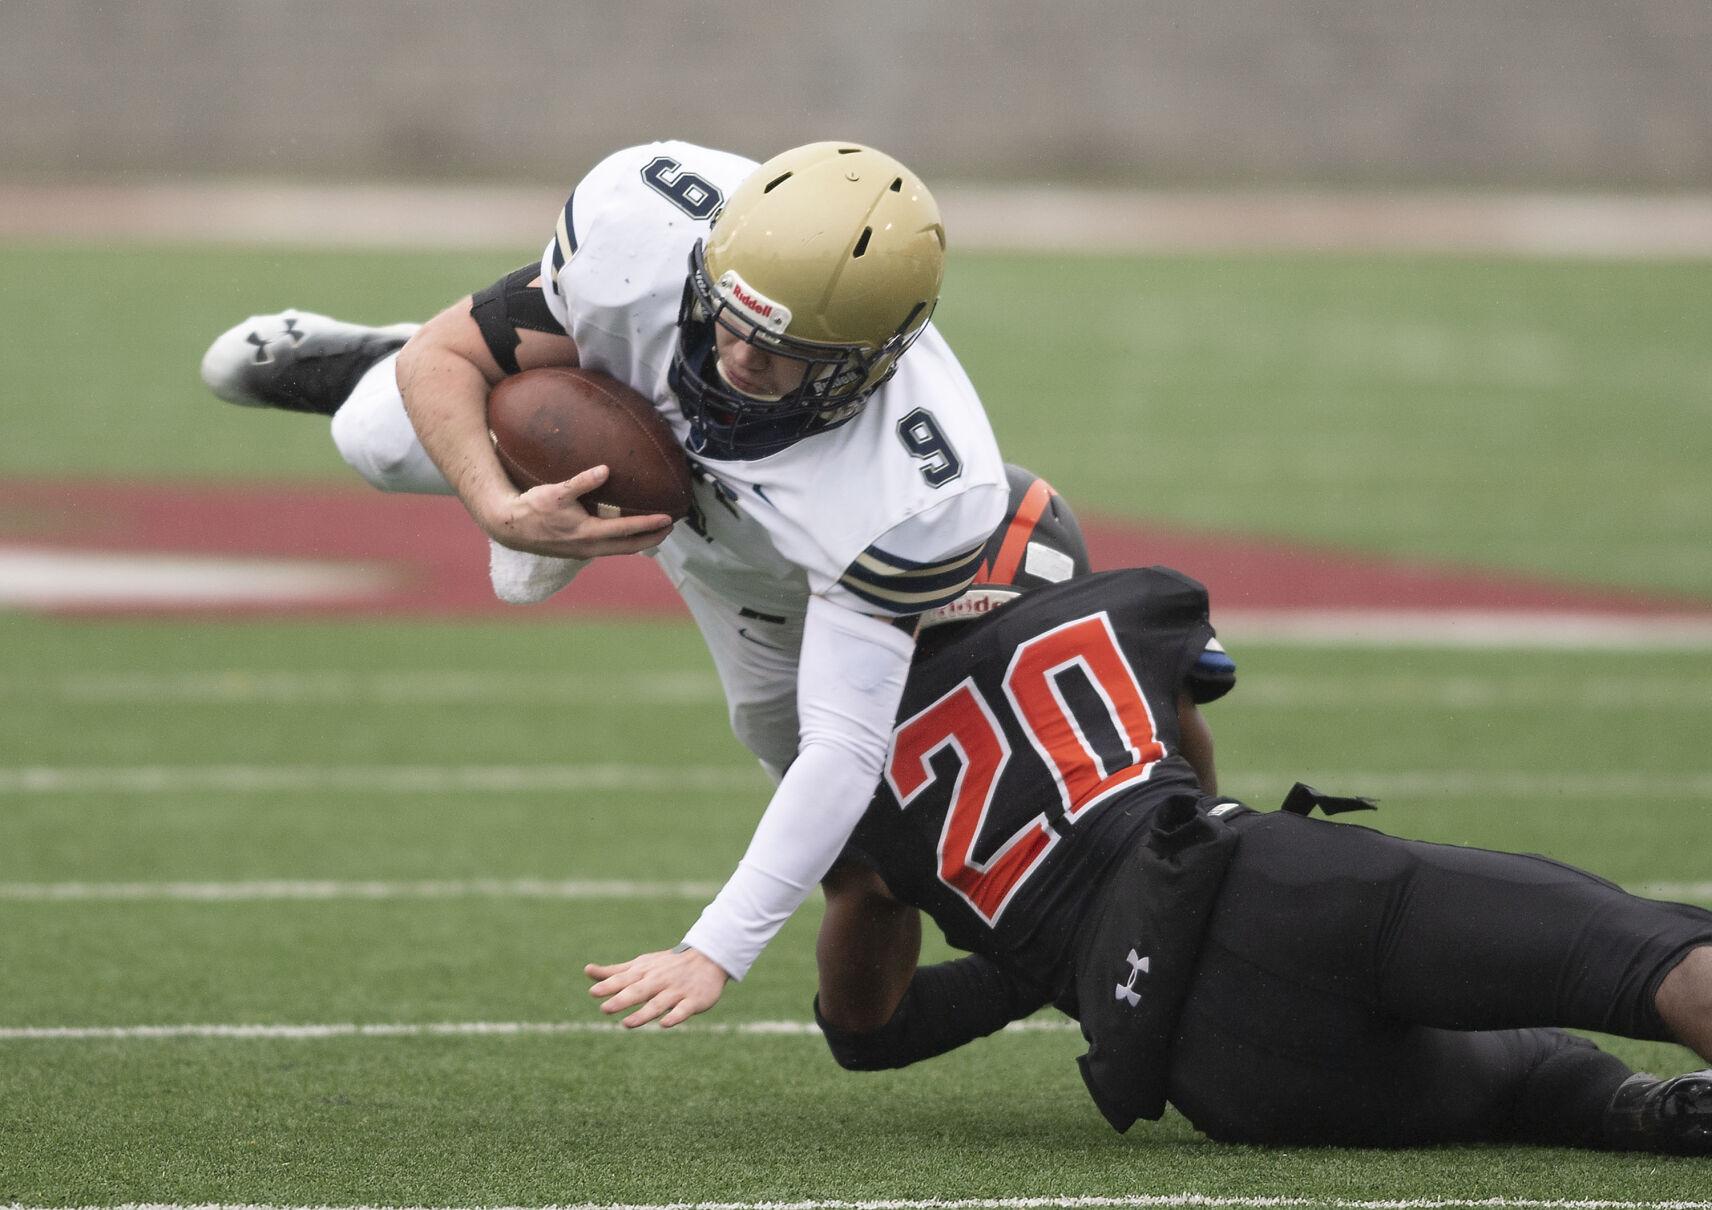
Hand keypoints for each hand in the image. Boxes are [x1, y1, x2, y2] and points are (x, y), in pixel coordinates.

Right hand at [483, 465, 672, 558]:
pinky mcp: (578, 551)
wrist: (510, 528)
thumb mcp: (556, 492)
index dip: (650, 525)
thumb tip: (606, 470)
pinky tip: (625, 533)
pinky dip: (622, 542)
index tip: (669, 519)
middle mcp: (589, 547)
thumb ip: (582, 482)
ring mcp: (584, 552)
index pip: (627, 530)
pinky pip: (608, 548)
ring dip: (638, 542)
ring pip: (619, 550)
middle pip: (629, 547)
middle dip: (651, 538)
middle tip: (670, 528)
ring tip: (653, 531)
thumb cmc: (532, 508)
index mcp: (588, 533)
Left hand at [585, 946, 729, 1027]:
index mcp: (645, 972)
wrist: (708, 958)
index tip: (594, 992)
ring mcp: (677, 991)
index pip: (624, 979)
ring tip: (626, 1024)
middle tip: (605, 1008)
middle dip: (622, 1000)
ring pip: (658, 1003)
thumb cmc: (668, 964)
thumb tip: (587, 971)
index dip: (609, 986)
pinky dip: (675, 1016)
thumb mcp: (640, 965)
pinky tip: (664, 1024)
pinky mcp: (693, 1001)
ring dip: (643, 1014)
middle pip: (639, 991)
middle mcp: (659, 981)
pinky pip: (683, 1010)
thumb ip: (615, 972)